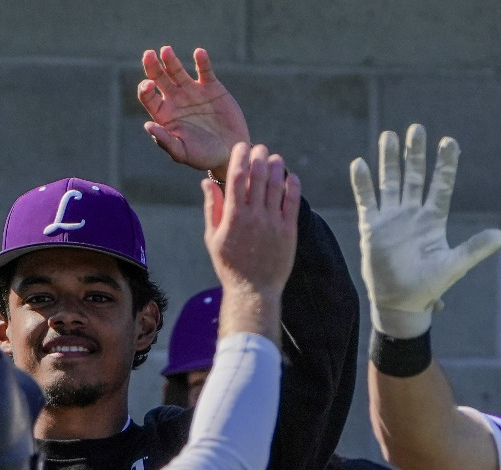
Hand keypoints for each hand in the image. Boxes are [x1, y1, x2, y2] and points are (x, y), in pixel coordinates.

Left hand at [138, 47, 249, 177]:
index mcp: (165, 115)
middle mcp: (175, 100)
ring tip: (166, 51)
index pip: (148, 98)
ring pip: (178, 71)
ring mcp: (193, 91)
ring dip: (171, 60)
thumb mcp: (183, 153)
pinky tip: (199, 53)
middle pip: (159, 78)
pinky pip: (205, 71)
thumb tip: (148, 126)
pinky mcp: (211, 87)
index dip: (145, 89)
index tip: (148, 84)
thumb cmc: (203, 156)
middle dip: (152, 67)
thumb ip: (165, 141)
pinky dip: (202, 61)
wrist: (231, 151)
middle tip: (148, 55)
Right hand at [203, 143, 298, 337]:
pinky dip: (292, 185)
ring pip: (277, 184)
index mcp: (233, 216)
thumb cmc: (229, 265)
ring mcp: (273, 223)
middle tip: (259, 148)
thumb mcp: (212, 238)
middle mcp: (254, 216)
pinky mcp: (289, 231)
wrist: (253, 291)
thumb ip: (212, 208)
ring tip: (275, 159)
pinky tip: (291, 177)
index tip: (241, 147)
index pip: (237, 176)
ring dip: (277, 166)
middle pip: (259, 175)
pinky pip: (293, 201)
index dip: (240, 156)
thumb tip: (207, 182)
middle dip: (259, 156)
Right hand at [349, 124, 500, 338]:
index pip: (440, 185)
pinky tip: (360, 163)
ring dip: (389, 161)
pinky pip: (366, 200)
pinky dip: (362, 184)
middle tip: (416, 129)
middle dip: (414, 153)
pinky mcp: (371, 227)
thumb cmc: (428, 286)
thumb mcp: (454, 266)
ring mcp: (391, 218)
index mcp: (433, 219)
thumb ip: (474, 249)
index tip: (449, 141)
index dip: (445, 164)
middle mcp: (412, 213)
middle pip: (414, 176)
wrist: (400, 303)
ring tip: (389, 136)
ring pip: (390, 182)